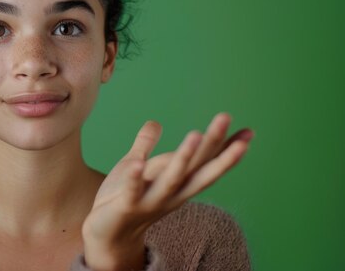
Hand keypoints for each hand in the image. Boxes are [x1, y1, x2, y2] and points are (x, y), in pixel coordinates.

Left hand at [82, 112, 254, 270]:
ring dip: (184, 157)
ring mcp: (150, 201)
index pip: (205, 163)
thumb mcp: (135, 166)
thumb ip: (145, 146)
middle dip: (213, 145)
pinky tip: (138, 163)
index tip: (248, 131)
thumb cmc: (122, 199)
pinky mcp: (127, 206)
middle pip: (197, 167)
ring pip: (172, 179)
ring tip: (196, 133)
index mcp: (176, 183)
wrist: (106, 236)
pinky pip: (133, 191)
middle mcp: (171, 194)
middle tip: (226, 118)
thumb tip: (155, 122)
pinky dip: (136, 178)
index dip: (225, 148)